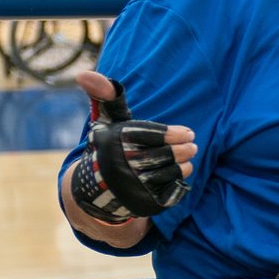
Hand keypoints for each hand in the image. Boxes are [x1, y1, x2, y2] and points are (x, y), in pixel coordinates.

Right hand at [69, 71, 193, 222]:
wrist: (98, 189)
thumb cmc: (111, 147)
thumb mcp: (107, 122)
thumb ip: (106, 98)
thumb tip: (85, 74)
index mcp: (114, 143)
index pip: (152, 135)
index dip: (174, 133)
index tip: (188, 133)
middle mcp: (121, 165)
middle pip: (165, 154)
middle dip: (183, 149)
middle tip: (193, 146)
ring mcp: (132, 187)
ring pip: (170, 172)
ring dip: (183, 165)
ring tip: (187, 159)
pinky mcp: (143, 204)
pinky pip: (172, 192)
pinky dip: (179, 183)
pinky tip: (178, 174)